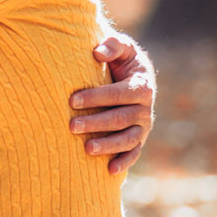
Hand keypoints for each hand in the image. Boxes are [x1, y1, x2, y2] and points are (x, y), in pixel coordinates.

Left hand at [70, 34, 155, 173]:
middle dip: (96, 123)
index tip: (72, 100)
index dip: (96, 97)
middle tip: (71, 126)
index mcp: (142, 85)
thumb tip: (97, 52)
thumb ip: (112, 45)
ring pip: (128, 138)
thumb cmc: (120, 59)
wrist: (130, 74)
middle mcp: (145, 108)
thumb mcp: (121, 46)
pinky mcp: (138, 138)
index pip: (119, 94)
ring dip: (108, 145)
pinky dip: (124, 162)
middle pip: (121, 118)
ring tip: (86, 148)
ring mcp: (143, 126)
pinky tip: (109, 171)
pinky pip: (134, 153)